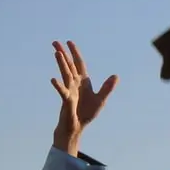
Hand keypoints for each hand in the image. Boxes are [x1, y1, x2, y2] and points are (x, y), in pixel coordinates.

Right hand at [49, 42, 118, 157]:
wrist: (77, 128)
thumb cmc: (87, 114)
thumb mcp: (100, 100)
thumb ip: (107, 88)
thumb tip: (116, 76)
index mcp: (83, 82)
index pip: (79, 64)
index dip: (75, 53)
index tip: (69, 42)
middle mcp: (75, 84)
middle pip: (69, 65)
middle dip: (63, 54)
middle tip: (55, 42)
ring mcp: (70, 91)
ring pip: (66, 74)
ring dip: (61, 63)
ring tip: (56, 52)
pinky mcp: (67, 101)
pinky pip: (62, 91)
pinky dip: (59, 85)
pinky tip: (53, 79)